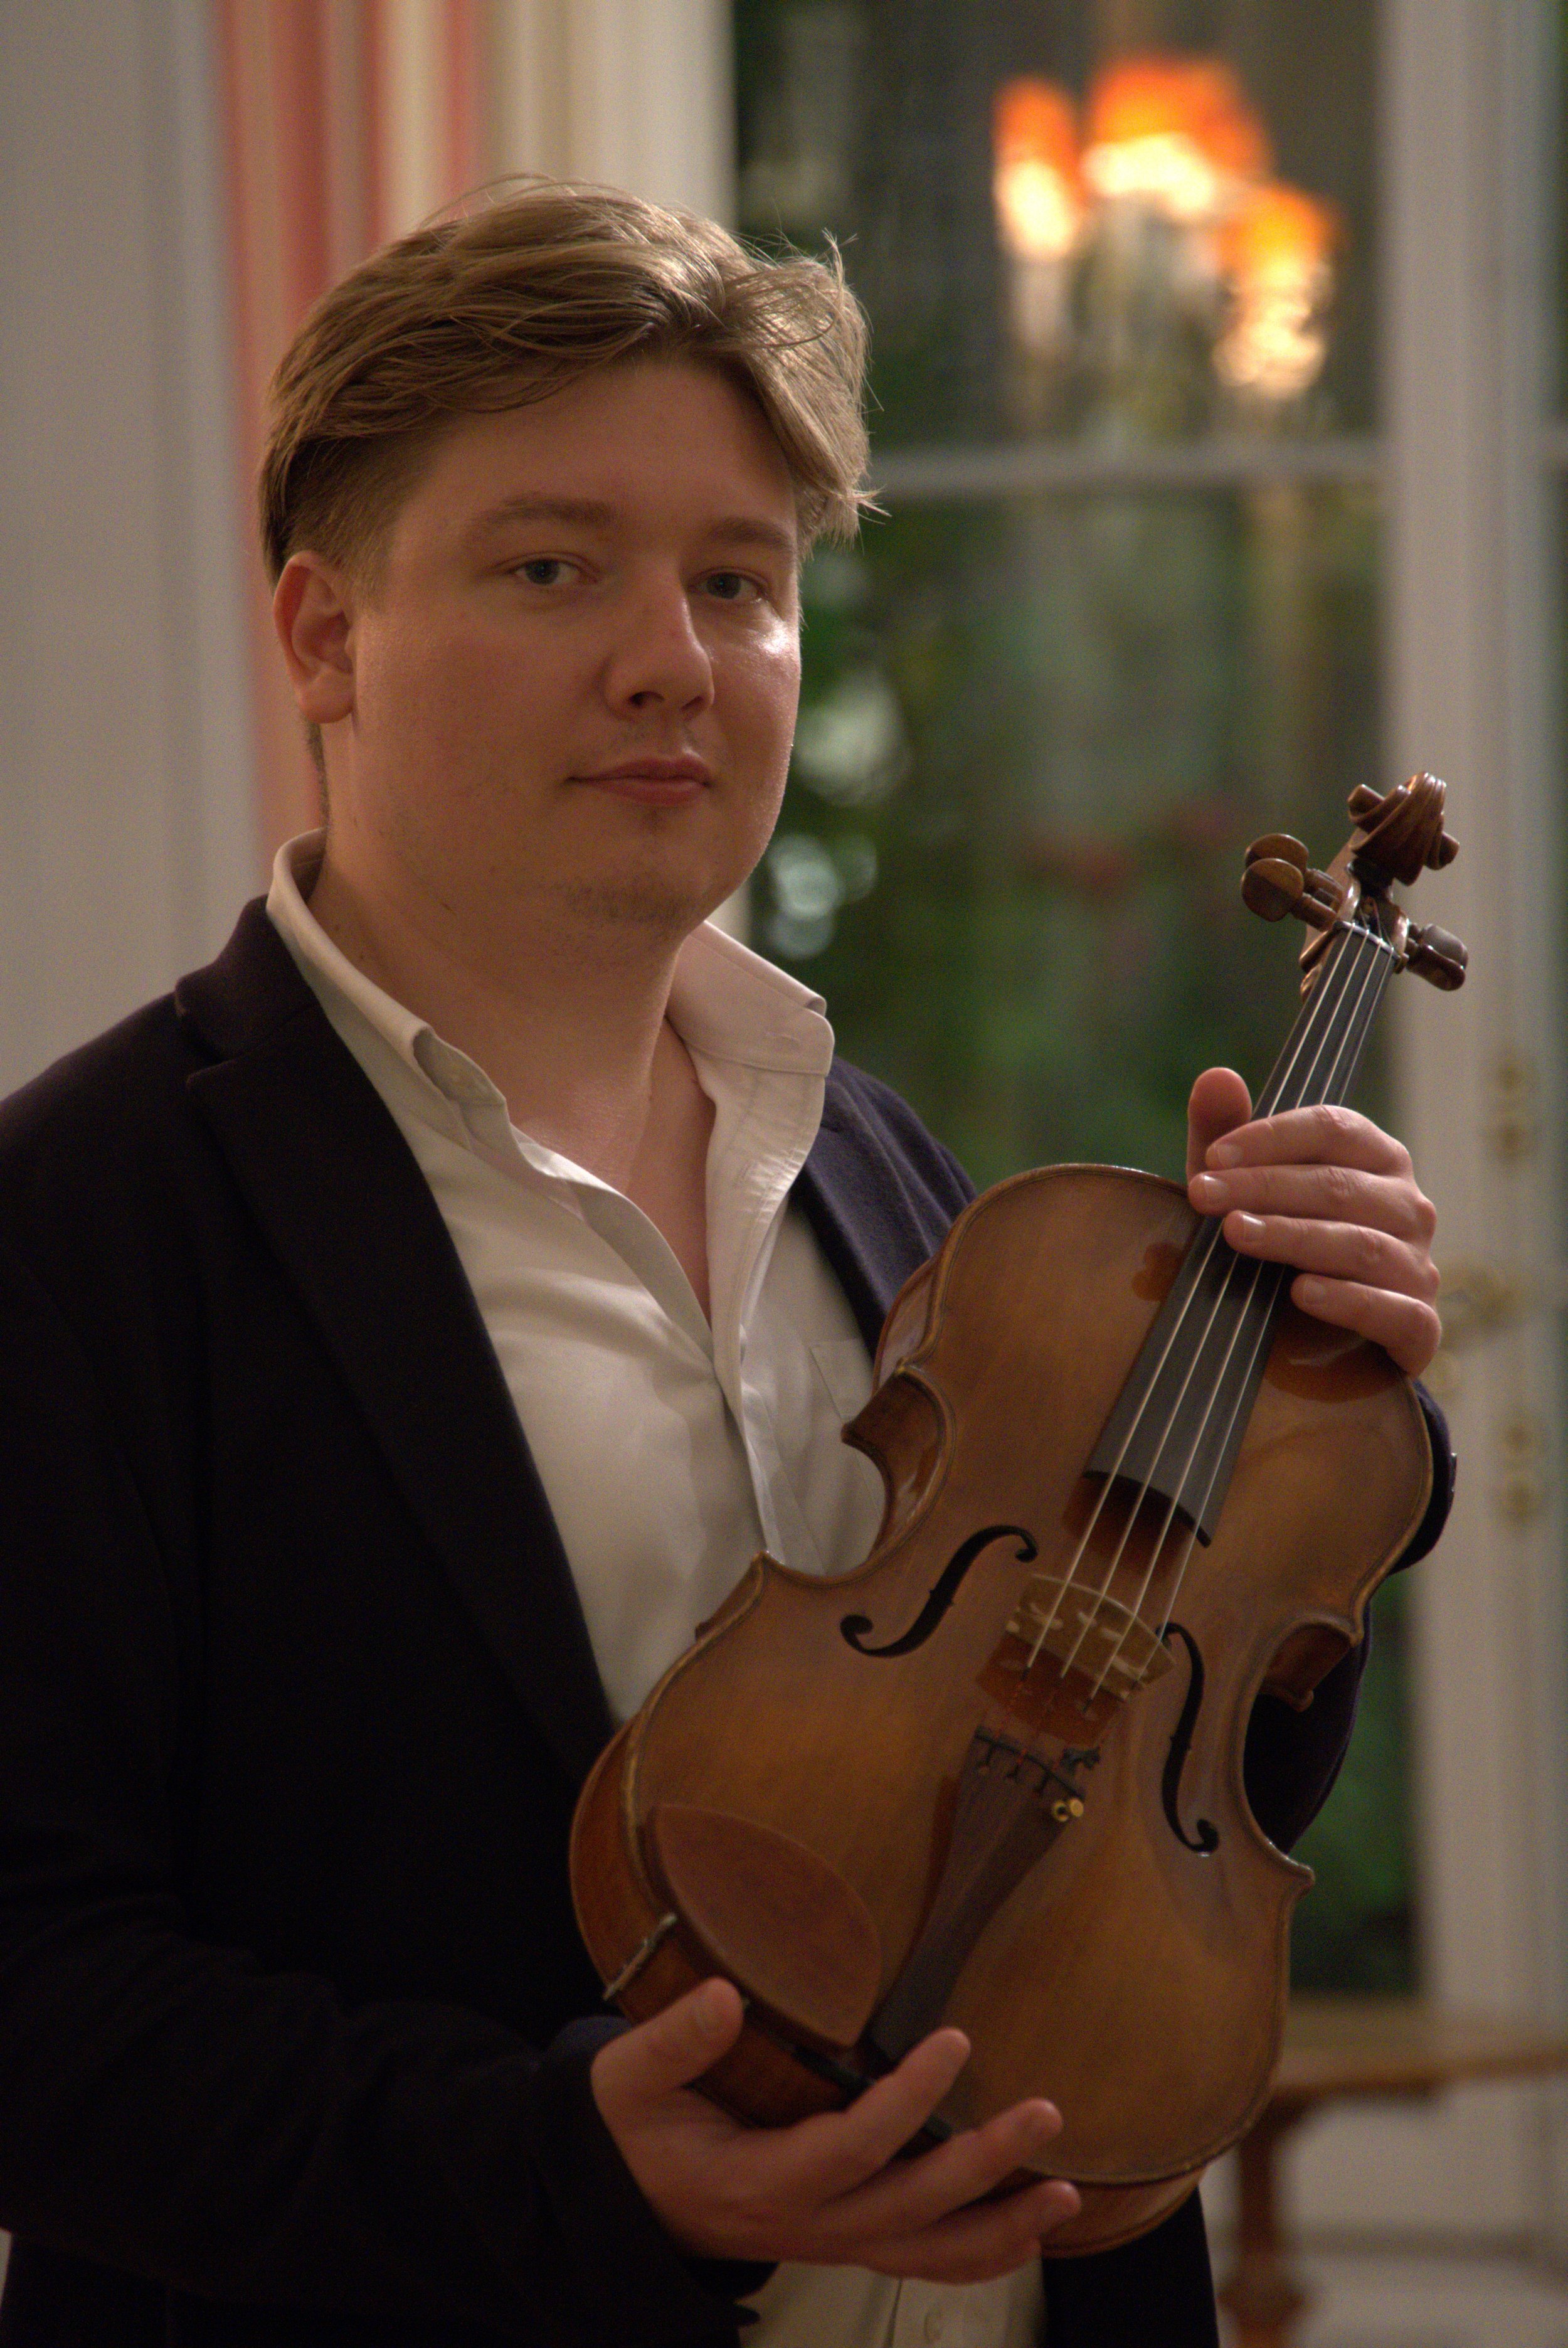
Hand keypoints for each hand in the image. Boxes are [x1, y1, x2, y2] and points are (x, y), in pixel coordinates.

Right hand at [591, 1978, 1079, 2279]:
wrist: (617, 2200)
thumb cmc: (628, 2130)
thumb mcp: (626, 2080)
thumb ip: (674, 2042)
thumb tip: (726, 1996)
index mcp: (760, 2180)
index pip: (851, 2147)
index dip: (907, 2102)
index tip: (955, 2041)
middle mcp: (807, 2226)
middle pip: (911, 2207)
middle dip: (984, 2166)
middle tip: (1044, 2113)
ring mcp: (828, 2242)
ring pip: (927, 2250)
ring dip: (1002, 2226)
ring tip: (1066, 2191)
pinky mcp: (841, 2240)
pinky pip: (920, 2259)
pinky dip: (980, 2252)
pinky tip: (1030, 2229)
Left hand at [1185, 1067, 1440, 1377]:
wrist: (1315, 1345)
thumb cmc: (1281, 1248)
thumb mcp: (1243, 1192)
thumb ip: (1227, 1136)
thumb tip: (1216, 1075)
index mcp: (1376, 1160)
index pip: (1332, 1129)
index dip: (1269, 1138)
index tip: (1212, 1158)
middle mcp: (1407, 1207)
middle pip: (1338, 1185)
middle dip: (1264, 1188)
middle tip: (1204, 1197)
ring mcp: (1418, 1268)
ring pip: (1362, 1244)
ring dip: (1294, 1237)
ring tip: (1235, 1235)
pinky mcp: (1419, 1328)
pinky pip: (1395, 1312)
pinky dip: (1349, 1299)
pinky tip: (1301, 1293)